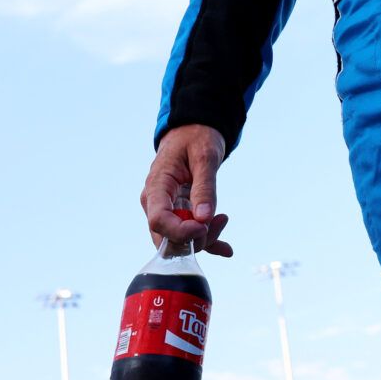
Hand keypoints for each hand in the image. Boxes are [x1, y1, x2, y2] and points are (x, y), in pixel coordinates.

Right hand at [141, 125, 233, 256]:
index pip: (158, 221)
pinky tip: (226, 249)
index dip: (181, 232)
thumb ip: (204, 187)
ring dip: (204, 238)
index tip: (205, 226)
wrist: (192, 130)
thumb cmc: (196, 138)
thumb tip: (204, 218)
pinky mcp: (177, 212)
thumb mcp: (204, 157)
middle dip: (195, 238)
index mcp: (156, 187)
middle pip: (167, 237)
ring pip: (179, 240)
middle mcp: (155, 202)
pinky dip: (207, 242)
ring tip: (224, 219)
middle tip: (222, 219)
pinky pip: (188, 235)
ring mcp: (165, 209)